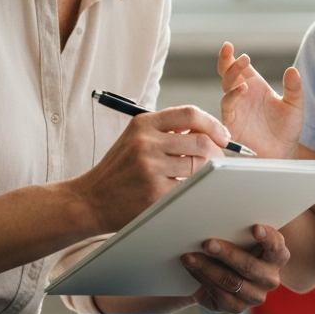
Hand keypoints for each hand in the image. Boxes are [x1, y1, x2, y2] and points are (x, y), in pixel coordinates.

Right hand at [79, 105, 229, 233]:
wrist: (91, 199)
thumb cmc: (120, 168)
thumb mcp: (135, 137)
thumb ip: (166, 130)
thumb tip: (209, 131)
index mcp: (143, 124)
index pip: (190, 114)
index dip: (213, 124)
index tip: (223, 136)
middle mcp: (146, 142)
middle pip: (201, 141)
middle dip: (217, 152)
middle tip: (219, 160)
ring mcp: (150, 168)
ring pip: (199, 166)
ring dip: (207, 172)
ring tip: (203, 176)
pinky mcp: (155, 193)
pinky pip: (189, 187)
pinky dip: (195, 188)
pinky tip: (190, 190)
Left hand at [181, 224, 288, 313]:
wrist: (222, 270)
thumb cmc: (235, 244)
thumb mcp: (241, 236)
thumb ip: (239, 229)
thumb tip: (217, 216)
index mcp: (277, 256)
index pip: (276, 246)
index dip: (267, 238)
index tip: (255, 228)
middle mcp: (270, 278)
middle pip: (249, 266)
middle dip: (227, 253)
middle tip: (208, 243)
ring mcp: (255, 295)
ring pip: (231, 282)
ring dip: (207, 268)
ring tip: (189, 256)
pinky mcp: (237, 307)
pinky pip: (219, 295)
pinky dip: (203, 279)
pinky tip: (192, 267)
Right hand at [217, 42, 303, 158]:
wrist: (282, 153)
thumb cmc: (287, 129)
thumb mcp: (295, 105)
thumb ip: (294, 88)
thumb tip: (292, 70)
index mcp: (255, 86)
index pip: (239, 67)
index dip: (231, 56)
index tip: (228, 45)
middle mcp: (242, 94)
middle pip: (228, 74)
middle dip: (228, 63)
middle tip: (238, 56)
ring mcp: (236, 108)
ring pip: (226, 88)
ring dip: (232, 79)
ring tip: (244, 79)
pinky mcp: (232, 122)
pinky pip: (228, 106)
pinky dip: (232, 97)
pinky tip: (241, 90)